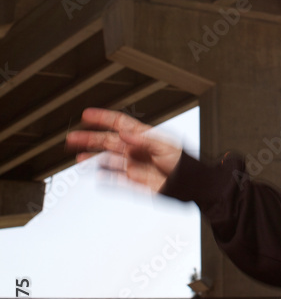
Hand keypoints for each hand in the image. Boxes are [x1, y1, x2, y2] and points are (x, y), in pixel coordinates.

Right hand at [66, 108, 181, 192]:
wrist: (189, 184)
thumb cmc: (183, 162)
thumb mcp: (165, 146)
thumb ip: (143, 140)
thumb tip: (124, 133)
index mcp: (142, 137)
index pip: (118, 123)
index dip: (102, 118)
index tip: (87, 114)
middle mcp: (135, 150)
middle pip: (107, 141)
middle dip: (89, 138)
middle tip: (72, 138)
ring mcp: (133, 165)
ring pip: (107, 160)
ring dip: (93, 158)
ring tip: (79, 157)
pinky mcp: (134, 182)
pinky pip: (114, 179)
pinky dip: (104, 177)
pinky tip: (95, 174)